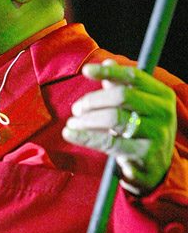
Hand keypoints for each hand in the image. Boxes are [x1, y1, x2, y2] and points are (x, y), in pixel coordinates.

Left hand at [62, 60, 176, 194]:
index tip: (86, 71)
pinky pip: (108, 142)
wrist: (155, 171)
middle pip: (121, 96)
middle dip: (93, 100)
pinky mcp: (143, 154)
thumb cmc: (141, 134)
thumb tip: (105, 61)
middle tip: (76, 108)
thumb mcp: (136, 109)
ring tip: (72, 123)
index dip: (108, 72)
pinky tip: (70, 133)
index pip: (133, 76)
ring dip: (87, 119)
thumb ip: (121, 88)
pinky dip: (85, 136)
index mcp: (162, 95)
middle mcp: (163, 112)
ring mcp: (156, 134)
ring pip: (113, 118)